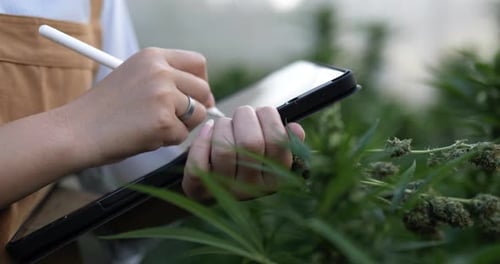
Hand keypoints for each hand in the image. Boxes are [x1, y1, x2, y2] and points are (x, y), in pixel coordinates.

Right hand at [63, 48, 213, 165]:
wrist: (76, 131)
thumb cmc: (103, 110)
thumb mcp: (133, 78)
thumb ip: (166, 80)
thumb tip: (204, 97)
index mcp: (153, 56)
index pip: (197, 63)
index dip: (201, 81)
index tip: (198, 96)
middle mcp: (161, 71)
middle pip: (204, 89)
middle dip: (198, 107)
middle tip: (179, 119)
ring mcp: (164, 96)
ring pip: (198, 114)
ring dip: (181, 126)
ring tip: (152, 127)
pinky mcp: (164, 121)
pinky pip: (182, 136)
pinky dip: (167, 141)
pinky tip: (143, 137)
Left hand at [183, 106, 305, 199]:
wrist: (215, 186)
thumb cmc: (247, 159)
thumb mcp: (271, 153)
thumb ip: (285, 141)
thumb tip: (295, 129)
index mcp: (276, 178)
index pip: (277, 142)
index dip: (268, 118)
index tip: (262, 113)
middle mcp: (252, 187)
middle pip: (250, 142)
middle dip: (245, 116)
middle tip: (242, 115)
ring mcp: (225, 189)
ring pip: (223, 148)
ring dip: (223, 125)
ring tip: (224, 125)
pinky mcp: (200, 188)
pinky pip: (199, 161)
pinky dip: (202, 139)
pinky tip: (208, 129)